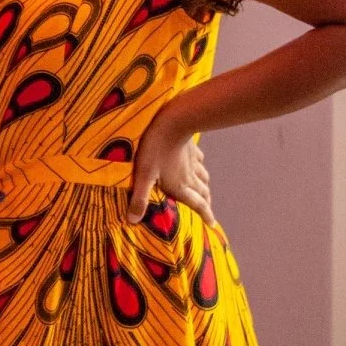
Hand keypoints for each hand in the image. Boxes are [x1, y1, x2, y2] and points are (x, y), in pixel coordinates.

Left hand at [129, 108, 214, 225]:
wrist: (173, 121)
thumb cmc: (155, 149)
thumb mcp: (144, 175)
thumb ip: (139, 198)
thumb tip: (132, 221)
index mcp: (180, 186)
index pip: (197, 204)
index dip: (206, 215)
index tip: (212, 224)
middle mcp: (190, 176)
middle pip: (202, 193)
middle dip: (206, 203)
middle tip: (207, 210)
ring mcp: (192, 162)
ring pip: (203, 177)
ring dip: (205, 187)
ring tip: (205, 192)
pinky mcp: (191, 148)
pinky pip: (199, 160)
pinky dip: (200, 166)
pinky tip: (198, 164)